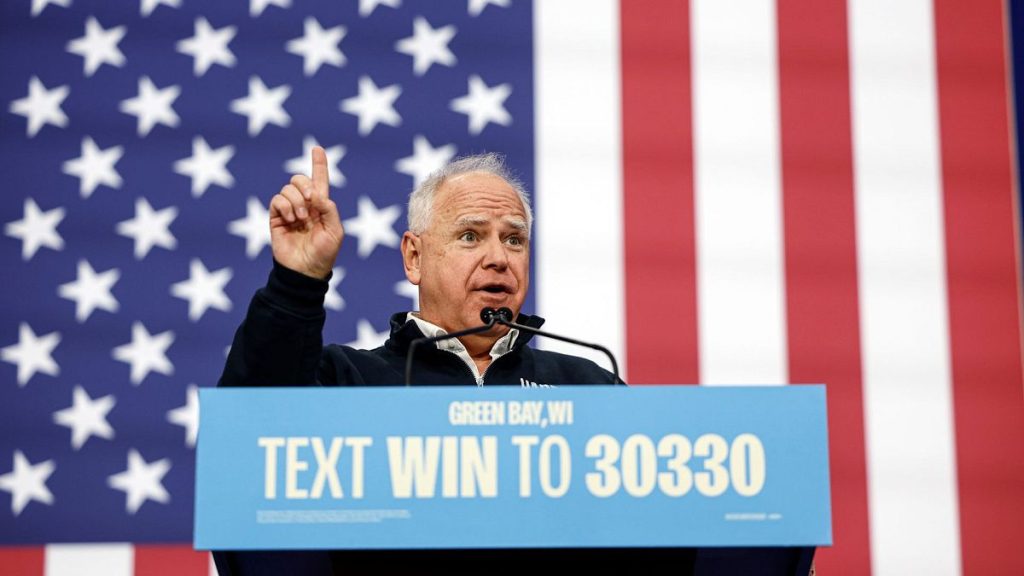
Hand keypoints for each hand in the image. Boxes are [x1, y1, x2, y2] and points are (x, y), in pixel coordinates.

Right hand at [269, 146, 343, 279]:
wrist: (305, 271)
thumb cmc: (324, 253)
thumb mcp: (335, 231)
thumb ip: (330, 209)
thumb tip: (317, 194)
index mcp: (321, 206)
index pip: (319, 180)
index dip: (319, 164)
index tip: (317, 148)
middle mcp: (305, 205)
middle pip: (300, 179)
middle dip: (306, 186)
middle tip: (312, 201)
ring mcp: (289, 210)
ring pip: (288, 188)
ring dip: (297, 201)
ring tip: (301, 219)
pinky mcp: (276, 217)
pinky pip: (277, 199)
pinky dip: (285, 205)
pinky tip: (290, 219)